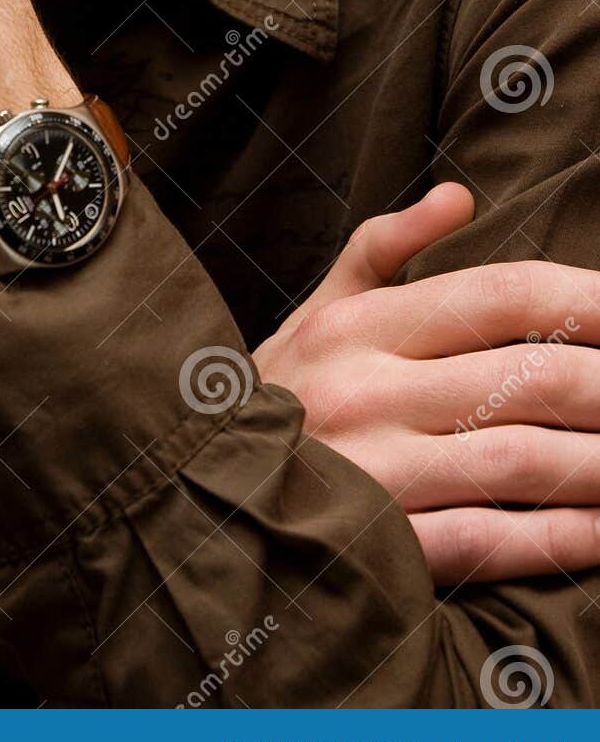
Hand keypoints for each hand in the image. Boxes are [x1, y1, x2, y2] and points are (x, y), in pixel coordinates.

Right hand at [252, 184, 599, 583]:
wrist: (183, 498)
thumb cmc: (269, 396)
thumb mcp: (314, 309)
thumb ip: (385, 247)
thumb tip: (460, 194)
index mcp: (358, 323)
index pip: (502, 293)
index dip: (589, 298)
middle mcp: (367, 389)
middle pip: (534, 376)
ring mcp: (374, 470)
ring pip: (526, 459)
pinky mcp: (379, 546)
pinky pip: (492, 540)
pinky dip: (563, 538)